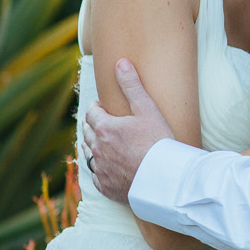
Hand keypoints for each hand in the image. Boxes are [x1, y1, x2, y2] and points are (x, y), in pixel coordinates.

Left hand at [84, 58, 174, 203]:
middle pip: (87, 133)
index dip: (96, 109)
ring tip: (98, 142)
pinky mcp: (105, 186)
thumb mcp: (147, 109)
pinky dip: (97, 168)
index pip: (92, 114)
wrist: (163, 179)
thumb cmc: (158, 142)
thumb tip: (120, 63)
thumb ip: (132, 86)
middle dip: (91, 126)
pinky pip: (95, 175)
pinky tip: (103, 166)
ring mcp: (100, 169)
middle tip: (98, 123)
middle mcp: (97, 148)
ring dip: (90, 145)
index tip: (101, 107)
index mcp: (105, 128)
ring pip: (87, 154)